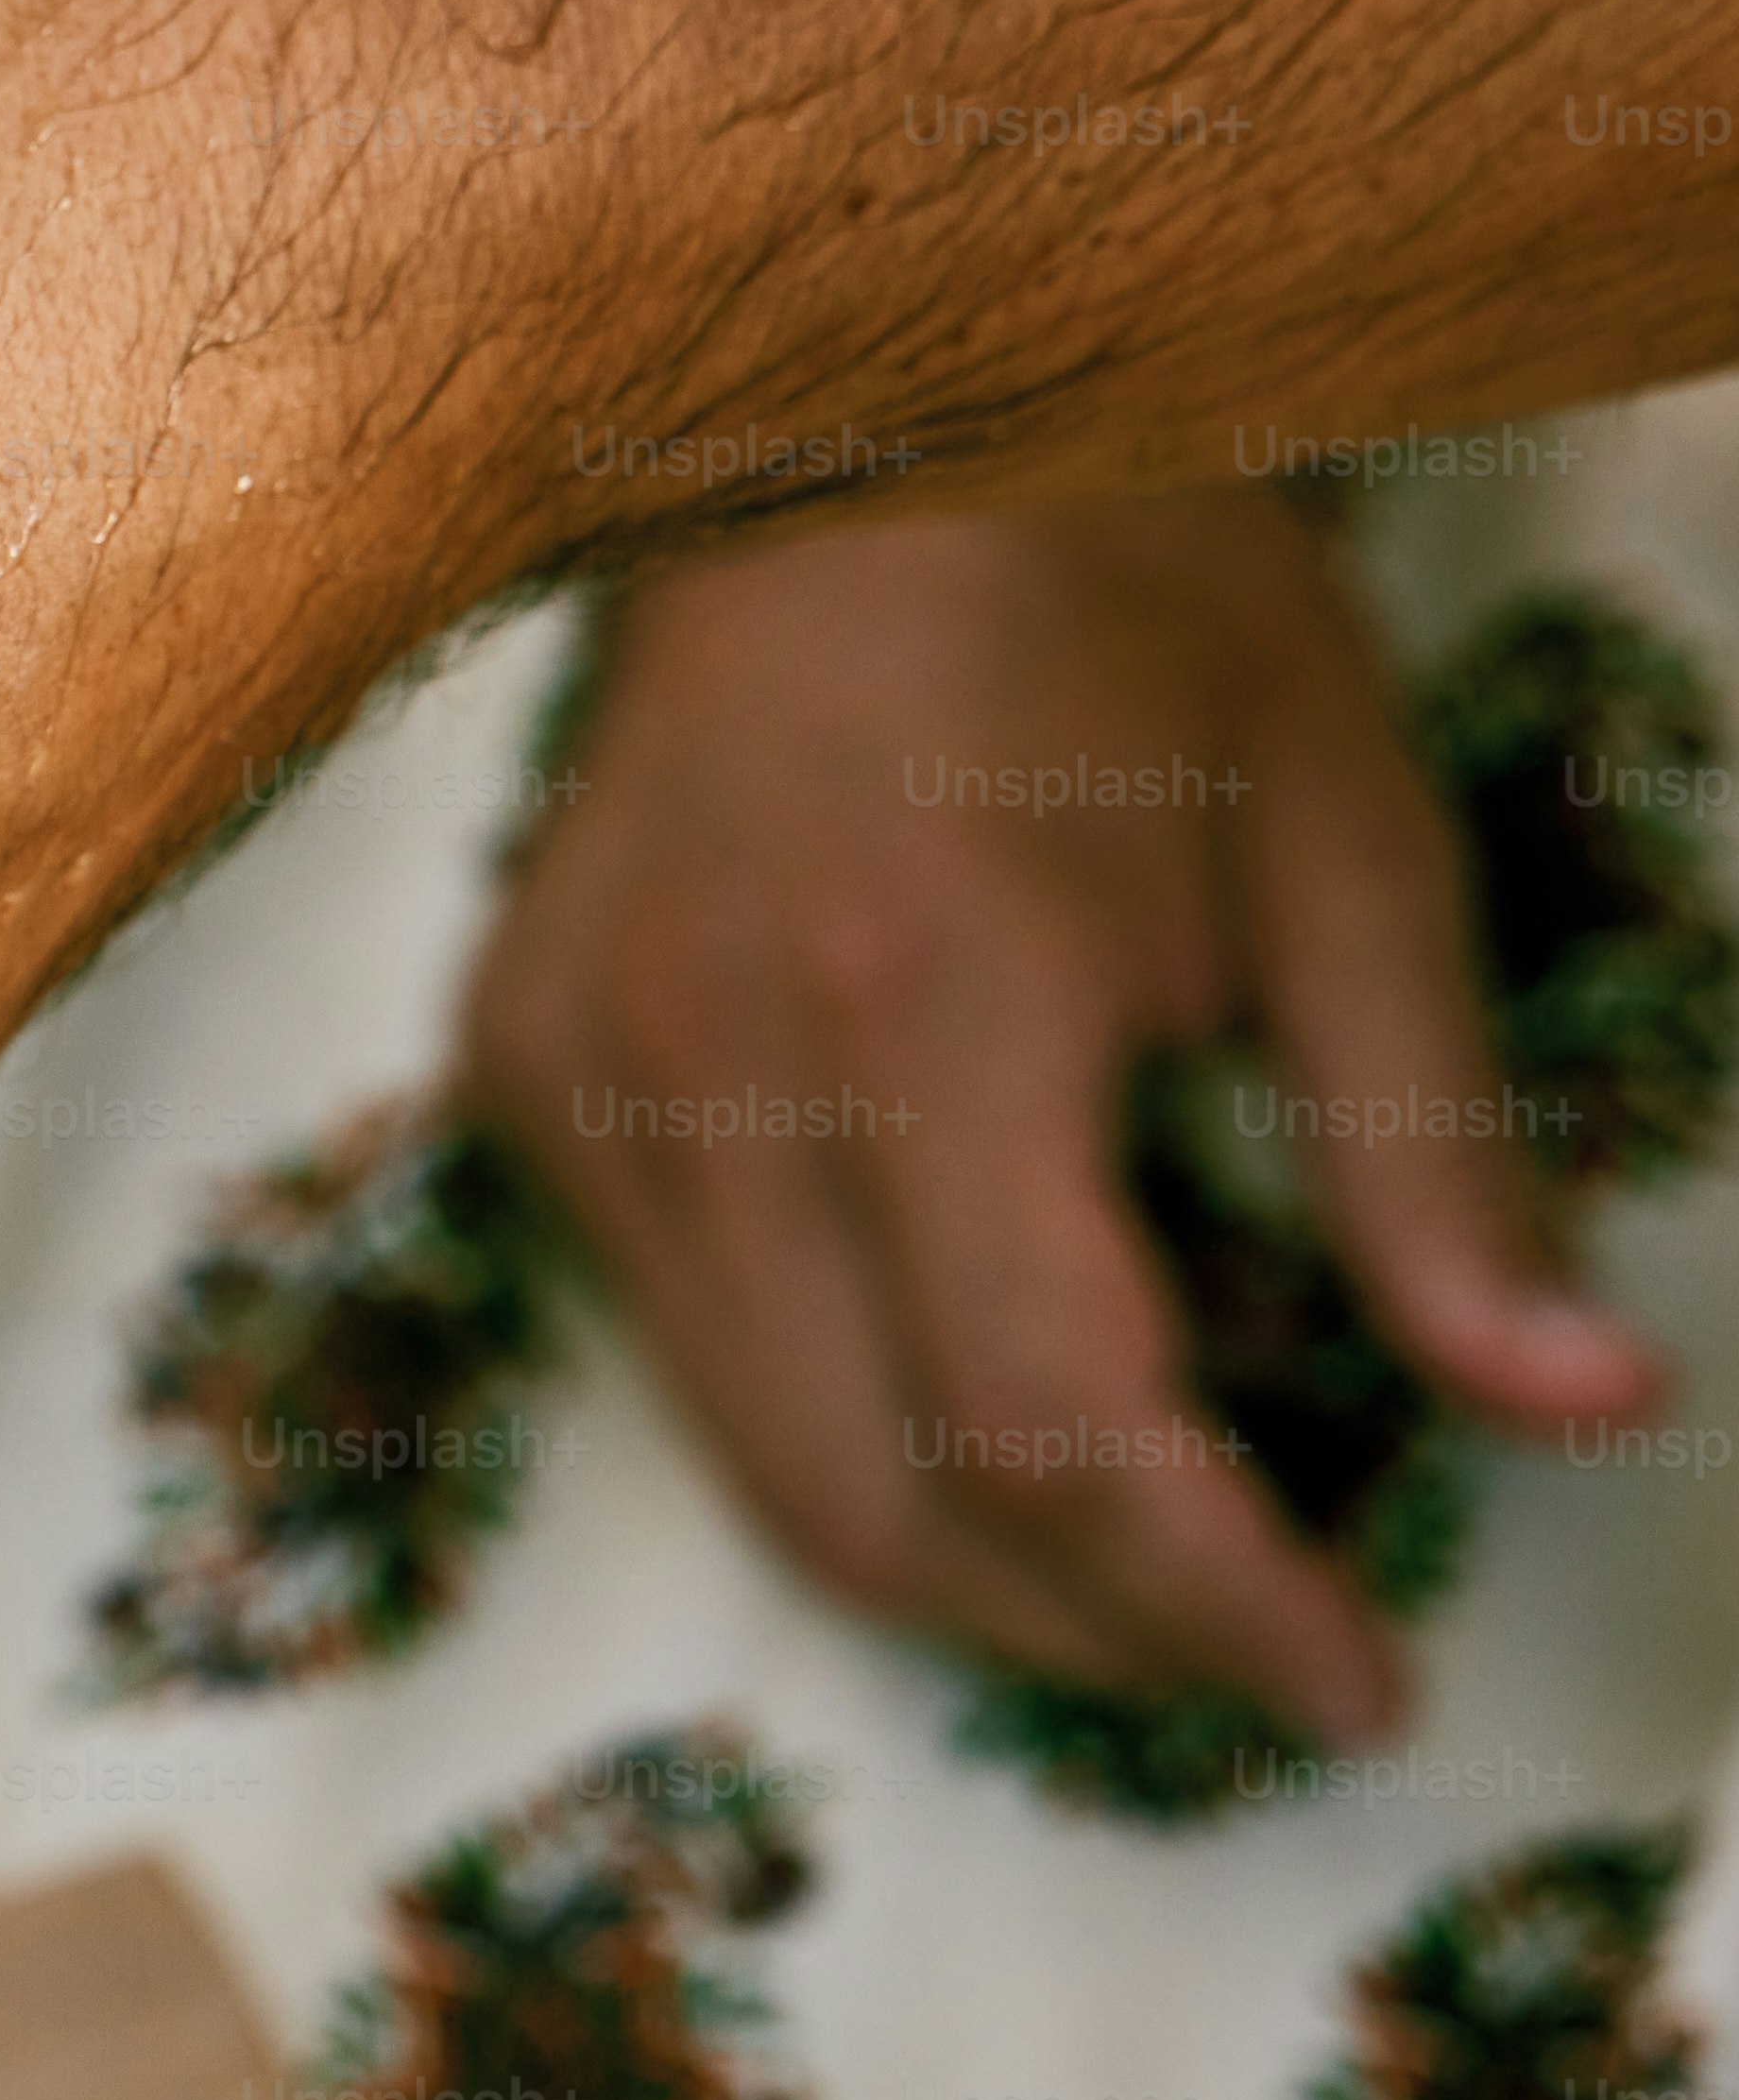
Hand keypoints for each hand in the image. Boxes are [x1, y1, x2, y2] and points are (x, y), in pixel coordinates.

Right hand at [462, 493, 1650, 1744]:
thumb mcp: (1347, 834)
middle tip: (1267, 1657)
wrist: (823, 415)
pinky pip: (680, 1345)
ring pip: (761, 1469)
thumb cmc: (1123, 589)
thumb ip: (1435, 1148)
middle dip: (1098, 1637)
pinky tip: (968, 1366)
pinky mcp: (517, 1079)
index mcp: (934, 988)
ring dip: (971, 1574)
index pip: (1053, 1413)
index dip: (1212, 1596)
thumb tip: (1582, 1406)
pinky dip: (843, 1424)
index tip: (1353, 1685)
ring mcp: (579, 1078)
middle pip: (885, 1499)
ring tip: (1144, 1565)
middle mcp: (710, 1061)